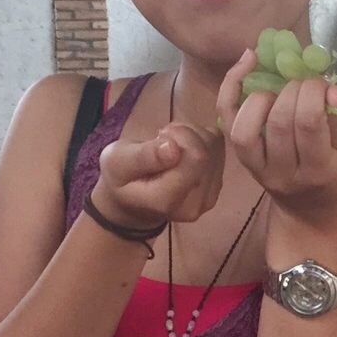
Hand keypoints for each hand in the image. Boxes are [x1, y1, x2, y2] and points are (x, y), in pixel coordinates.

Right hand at [94, 121, 223, 226]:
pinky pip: (219, 148)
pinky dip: (201, 139)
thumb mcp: (117, 163)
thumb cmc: (121, 180)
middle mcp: (196, 203)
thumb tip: (173, 148)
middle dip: (185, 133)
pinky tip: (182, 148)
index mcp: (168, 199)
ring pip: (215, 146)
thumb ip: (143, 157)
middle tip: (162, 138)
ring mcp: (210, 196)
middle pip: (208, 149)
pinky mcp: (217, 185)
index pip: (197, 157)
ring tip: (170, 144)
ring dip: (193, 134)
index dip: (181, 136)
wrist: (133, 202)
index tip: (159, 136)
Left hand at [218, 50, 336, 229]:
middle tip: (303, 85)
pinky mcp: (242, 162)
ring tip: (276, 87)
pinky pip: (227, 123)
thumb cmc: (336, 176)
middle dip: (292, 90)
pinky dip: (231, 88)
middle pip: (277, 121)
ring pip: (244, 129)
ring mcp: (258, 169)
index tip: (321, 85)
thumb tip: (324, 85)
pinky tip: (247, 62)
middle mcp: (284, 172)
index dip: (313, 92)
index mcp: (318, 170)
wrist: (311, 214)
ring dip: (260, 96)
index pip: (307, 123)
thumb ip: (335, 117)